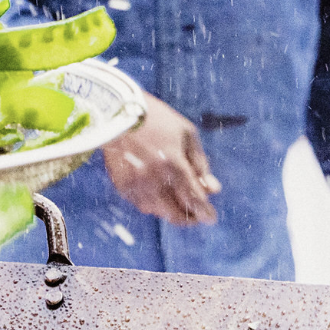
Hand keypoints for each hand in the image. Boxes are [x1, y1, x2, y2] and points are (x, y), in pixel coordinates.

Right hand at [103, 94, 220, 224]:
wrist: (116, 111)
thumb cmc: (156, 119)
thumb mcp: (186, 134)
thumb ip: (200, 164)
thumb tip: (213, 190)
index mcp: (173, 165)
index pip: (194, 200)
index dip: (205, 213)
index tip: (211, 217)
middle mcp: (154, 180)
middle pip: (176, 214)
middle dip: (190, 216)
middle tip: (196, 212)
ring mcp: (135, 185)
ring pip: (159, 212)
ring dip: (171, 209)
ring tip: (176, 197)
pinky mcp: (121, 186)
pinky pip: (142, 205)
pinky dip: (153, 203)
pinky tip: (157, 190)